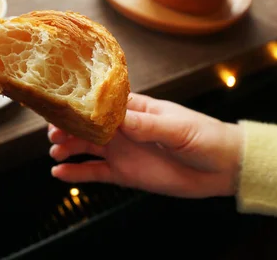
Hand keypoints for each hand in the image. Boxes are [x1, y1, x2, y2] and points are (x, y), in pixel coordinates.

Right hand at [48, 92, 242, 197]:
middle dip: (69, 127)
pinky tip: (60, 173)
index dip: (81, 104)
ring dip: (68, 148)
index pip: (102, 102)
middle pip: (88, 125)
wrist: (223, 168)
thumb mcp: (178, 128)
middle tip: (54, 134)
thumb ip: (149, 125)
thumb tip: (121, 120)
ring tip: (55, 153)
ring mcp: (122, 151)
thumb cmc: (205, 137)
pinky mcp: (124, 173)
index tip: (64, 107)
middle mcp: (124, 128)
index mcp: (137, 109)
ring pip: (87, 147)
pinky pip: (95, 172)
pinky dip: (77, 173)